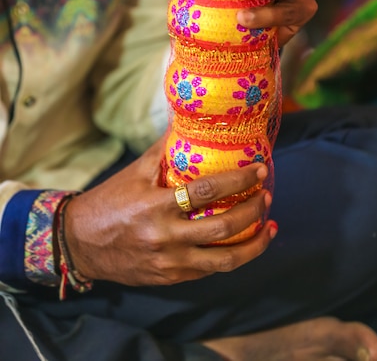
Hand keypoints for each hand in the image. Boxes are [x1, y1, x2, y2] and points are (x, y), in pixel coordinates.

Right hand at [63, 139, 276, 285]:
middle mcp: (166, 237)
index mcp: (156, 206)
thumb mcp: (135, 172)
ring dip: (254, 245)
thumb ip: (164, 149)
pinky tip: (244, 243)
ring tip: (270, 226)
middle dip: (253, 210)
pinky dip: (231, 256)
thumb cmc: (109, 201)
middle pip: (223, 228)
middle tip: (267, 195)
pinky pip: (208, 271)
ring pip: (224, 261)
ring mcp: (170, 263)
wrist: (81, 244)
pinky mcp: (171, 279)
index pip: (207, 192)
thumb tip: (189, 123)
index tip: (260, 169)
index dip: (238, 180)